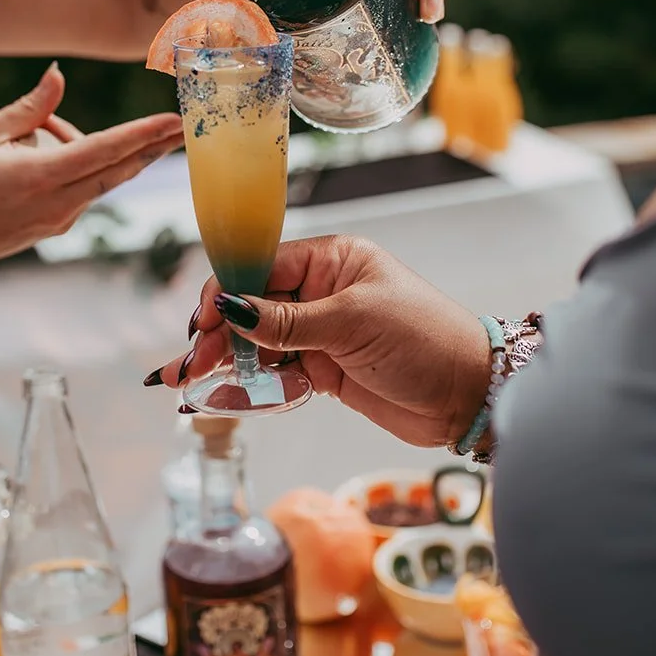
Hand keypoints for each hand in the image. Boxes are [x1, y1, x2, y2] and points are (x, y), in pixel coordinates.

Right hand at [0, 64, 181, 285]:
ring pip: (100, 177)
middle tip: (185, 127)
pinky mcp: (56, 227)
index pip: (105, 150)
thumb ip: (29, 108)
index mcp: (41, 176)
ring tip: (43, 131)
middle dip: (153, 147)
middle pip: (120, 169)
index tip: (174, 121)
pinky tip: (37, 151)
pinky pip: (82, 189)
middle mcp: (59, 202)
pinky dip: (76, 166)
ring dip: (95, 150)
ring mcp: (61, 219)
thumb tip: (59, 75)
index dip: (143, 133)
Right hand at [148, 235, 488, 446]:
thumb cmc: (425, 340)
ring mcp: (323, 331)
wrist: (469, 396)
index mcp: (333, 259)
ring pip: (260, 342)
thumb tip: (230, 308)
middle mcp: (323, 290)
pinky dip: (252, 383)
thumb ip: (287, 321)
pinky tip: (226, 394)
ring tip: (189, 384)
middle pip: (254, 306)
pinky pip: (278, 371)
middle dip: (218, 334)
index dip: (227, 293)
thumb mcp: (352, 323)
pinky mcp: (326, 368)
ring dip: (228, 361)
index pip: (262, 266)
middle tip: (186, 367)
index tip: (202, 324)